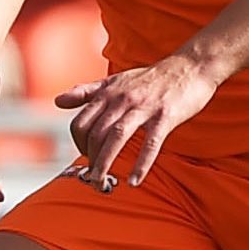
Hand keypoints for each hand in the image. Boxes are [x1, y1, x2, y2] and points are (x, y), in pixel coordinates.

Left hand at [54, 55, 219, 189]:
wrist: (190, 67)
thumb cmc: (152, 78)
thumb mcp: (115, 80)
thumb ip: (86, 92)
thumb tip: (58, 102)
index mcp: (108, 92)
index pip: (80, 122)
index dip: (78, 144)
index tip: (86, 156)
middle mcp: (122, 99)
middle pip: (95, 133)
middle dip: (91, 158)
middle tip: (94, 176)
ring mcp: (144, 107)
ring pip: (117, 137)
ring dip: (106, 163)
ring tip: (101, 183)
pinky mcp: (165, 116)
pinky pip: (150, 143)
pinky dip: (141, 164)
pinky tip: (134, 181)